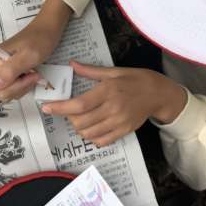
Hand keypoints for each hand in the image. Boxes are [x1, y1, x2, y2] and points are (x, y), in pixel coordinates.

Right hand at [0, 0, 71, 100]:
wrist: (48, 29)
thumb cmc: (40, 40)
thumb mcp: (27, 56)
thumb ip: (9, 71)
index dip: (17, 85)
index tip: (33, 75)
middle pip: (2, 90)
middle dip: (21, 86)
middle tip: (36, 74)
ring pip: (8, 90)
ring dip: (24, 85)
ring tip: (35, 73)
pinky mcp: (7, 70)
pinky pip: (12, 86)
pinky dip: (24, 83)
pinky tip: (32, 74)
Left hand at [41, 61, 187, 146]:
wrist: (159, 93)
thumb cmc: (136, 79)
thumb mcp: (114, 71)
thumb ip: (91, 71)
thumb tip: (72, 65)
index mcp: (108, 91)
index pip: (79, 104)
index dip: (60, 108)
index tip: (46, 108)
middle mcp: (113, 108)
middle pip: (81, 121)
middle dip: (69, 118)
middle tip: (69, 111)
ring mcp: (119, 122)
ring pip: (89, 133)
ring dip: (79, 128)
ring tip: (81, 119)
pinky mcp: (124, 131)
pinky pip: (102, 141)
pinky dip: (92, 137)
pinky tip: (92, 128)